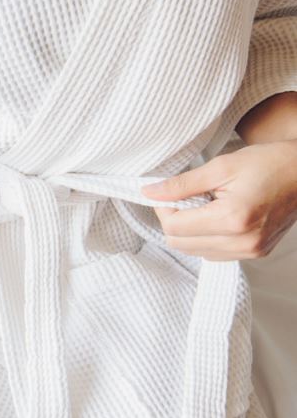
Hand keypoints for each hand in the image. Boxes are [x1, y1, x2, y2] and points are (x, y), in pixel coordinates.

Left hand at [140, 140, 296, 260]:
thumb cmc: (267, 164)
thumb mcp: (220, 167)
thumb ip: (182, 184)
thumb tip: (149, 192)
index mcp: (232, 219)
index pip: (175, 227)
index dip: (162, 208)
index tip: (165, 193)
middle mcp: (242, 242)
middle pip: (180, 244)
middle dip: (173, 220)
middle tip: (181, 198)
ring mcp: (251, 251)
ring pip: (195, 252)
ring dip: (188, 231)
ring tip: (202, 206)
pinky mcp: (256, 253)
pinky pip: (214, 254)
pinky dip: (205, 238)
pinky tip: (214, 217)